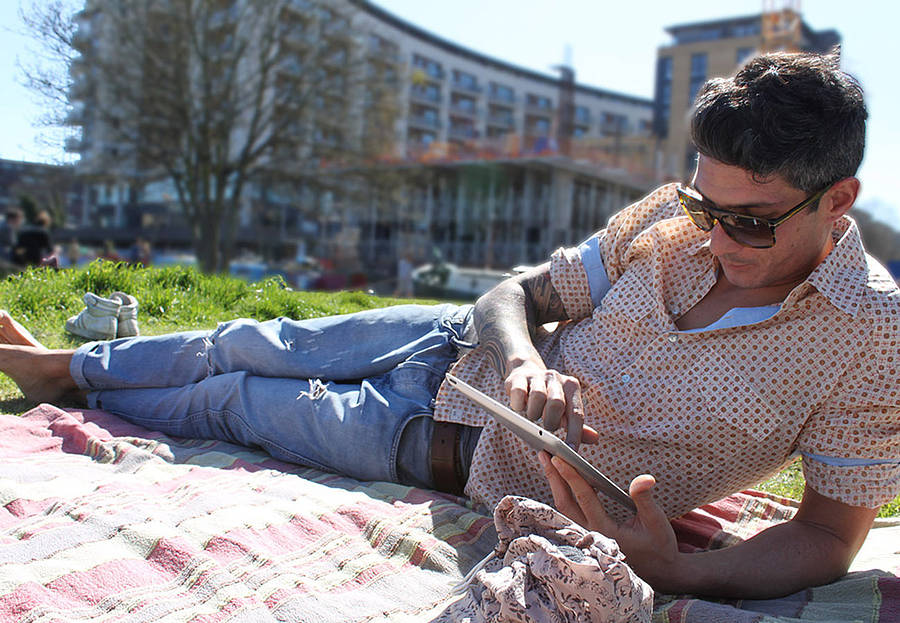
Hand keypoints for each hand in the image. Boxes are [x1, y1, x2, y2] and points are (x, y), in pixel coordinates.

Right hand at [505, 362, 596, 448]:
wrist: (525, 373)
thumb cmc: (548, 399)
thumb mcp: (564, 410)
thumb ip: (578, 426)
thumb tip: (595, 439)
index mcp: (571, 386)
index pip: (576, 413)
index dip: (574, 434)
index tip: (570, 451)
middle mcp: (556, 378)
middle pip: (557, 403)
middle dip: (551, 422)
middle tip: (546, 429)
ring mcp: (537, 376)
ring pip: (538, 396)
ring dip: (534, 413)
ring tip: (533, 417)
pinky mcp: (518, 377)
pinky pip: (519, 392)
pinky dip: (518, 405)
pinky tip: (519, 408)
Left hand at [539, 451, 681, 588]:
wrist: (659, 572)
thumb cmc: (659, 545)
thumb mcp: (657, 522)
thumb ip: (645, 500)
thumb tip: (644, 479)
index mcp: (605, 530)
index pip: (584, 498)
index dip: (571, 476)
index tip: (559, 458)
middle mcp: (590, 533)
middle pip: (564, 503)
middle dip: (553, 477)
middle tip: (543, 453)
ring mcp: (585, 535)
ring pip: (562, 508)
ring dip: (554, 484)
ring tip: (546, 460)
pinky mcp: (585, 535)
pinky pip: (567, 512)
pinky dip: (562, 492)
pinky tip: (559, 478)